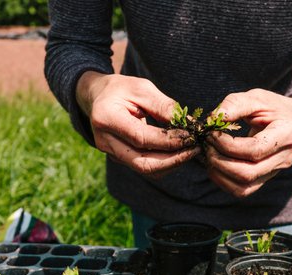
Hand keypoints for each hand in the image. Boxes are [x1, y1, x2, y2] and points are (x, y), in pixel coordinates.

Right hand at [76, 72, 199, 175]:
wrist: (97, 97)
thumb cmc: (120, 89)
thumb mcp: (142, 88)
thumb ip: (163, 106)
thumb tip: (189, 125)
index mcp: (106, 118)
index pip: (142, 138)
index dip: (168, 141)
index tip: (190, 136)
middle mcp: (105, 141)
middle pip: (143, 163)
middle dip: (173, 160)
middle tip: (194, 150)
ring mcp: (111, 153)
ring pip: (145, 169)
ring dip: (171, 164)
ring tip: (190, 151)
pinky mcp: (119, 159)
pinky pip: (144, 166)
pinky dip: (164, 162)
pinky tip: (178, 153)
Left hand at [205, 89, 291, 196]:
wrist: (290, 122)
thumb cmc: (272, 108)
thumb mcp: (257, 98)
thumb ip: (235, 104)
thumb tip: (212, 120)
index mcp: (287, 135)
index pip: (255, 150)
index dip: (228, 145)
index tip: (212, 133)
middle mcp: (283, 159)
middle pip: (248, 173)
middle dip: (220, 161)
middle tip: (207, 145)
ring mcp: (274, 173)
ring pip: (243, 187)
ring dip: (219, 174)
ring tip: (208, 155)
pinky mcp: (264, 180)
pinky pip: (241, 190)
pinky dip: (222, 180)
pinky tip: (214, 165)